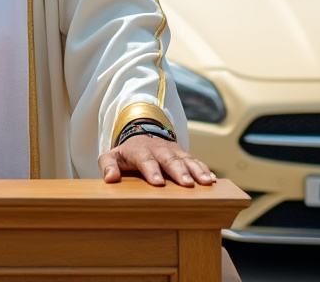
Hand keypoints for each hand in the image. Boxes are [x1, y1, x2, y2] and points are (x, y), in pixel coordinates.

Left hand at [99, 135, 215, 186]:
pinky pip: (196, 161)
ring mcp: (173, 151)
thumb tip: (110, 178)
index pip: (145, 160)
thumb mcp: (112, 156)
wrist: (142, 135)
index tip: (158, 183)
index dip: (151, 171)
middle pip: (170, 159)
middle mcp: (159, 148)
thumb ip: (107, 165)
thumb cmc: (127, 153)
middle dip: (179, 171)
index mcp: (140, 150)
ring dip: (197, 170)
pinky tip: (212, 180)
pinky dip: (204, 169)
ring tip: (206, 182)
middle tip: (187, 184)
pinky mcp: (184, 155)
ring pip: (186, 159)